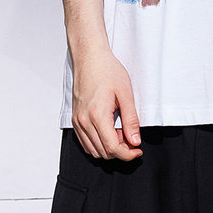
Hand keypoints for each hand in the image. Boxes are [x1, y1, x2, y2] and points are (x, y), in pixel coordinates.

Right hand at [71, 44, 143, 160]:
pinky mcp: (75, 119)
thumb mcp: (126, 94)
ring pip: (93, 150)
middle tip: (132, 139)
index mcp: (97, 115)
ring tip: (120, 133)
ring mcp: (78, 121)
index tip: (137, 150)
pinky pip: (85, 142)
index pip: (113, 148)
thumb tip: (135, 141)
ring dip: (109, 148)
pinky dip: (98, 144)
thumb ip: (131, 120)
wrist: (90, 58)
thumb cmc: (107, 71)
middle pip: (103, 152)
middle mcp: (84, 121)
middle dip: (120, 152)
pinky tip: (109, 132)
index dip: (128, 154)